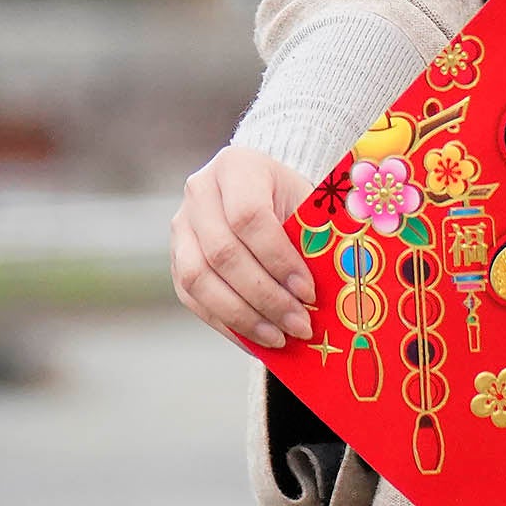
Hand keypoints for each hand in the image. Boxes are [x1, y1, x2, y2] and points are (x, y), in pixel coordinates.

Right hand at [172, 144, 317, 348]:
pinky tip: (257, 339)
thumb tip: (330, 291)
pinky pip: (193, 298)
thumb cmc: (295, 202)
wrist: (266, 193)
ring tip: (280, 337)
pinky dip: (226, 323)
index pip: (249, 217)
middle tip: (300, 324)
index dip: (279, 260)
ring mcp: (181, 225)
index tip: (309, 291)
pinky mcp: (175, 258)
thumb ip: (316, 238)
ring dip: (243, 316)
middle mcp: (199, 191)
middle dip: (265, 296)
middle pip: (223, 253)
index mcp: (236, 166)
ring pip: (199, 279)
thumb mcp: (310, 206)